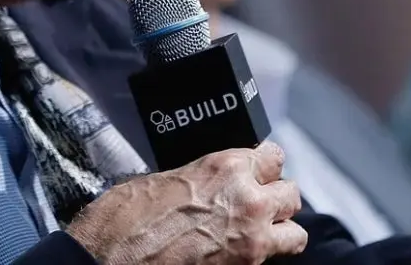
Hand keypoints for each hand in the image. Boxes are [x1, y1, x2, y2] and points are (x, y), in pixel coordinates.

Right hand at [66, 142, 306, 263]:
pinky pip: (274, 258)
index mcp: (226, 167)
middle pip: (290, 194)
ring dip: (279, 228)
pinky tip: (239, 249)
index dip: (262, 163)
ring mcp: (252, 240)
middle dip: (275, 195)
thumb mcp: (163, 178)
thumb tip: (211, 181)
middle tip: (256, 199)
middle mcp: (248, 200)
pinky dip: (264, 253)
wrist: (114, 258)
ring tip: (257, 229)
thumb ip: (201, 177)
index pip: (272, 156)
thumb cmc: (126, 216)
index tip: (255, 168)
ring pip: (295, 232)